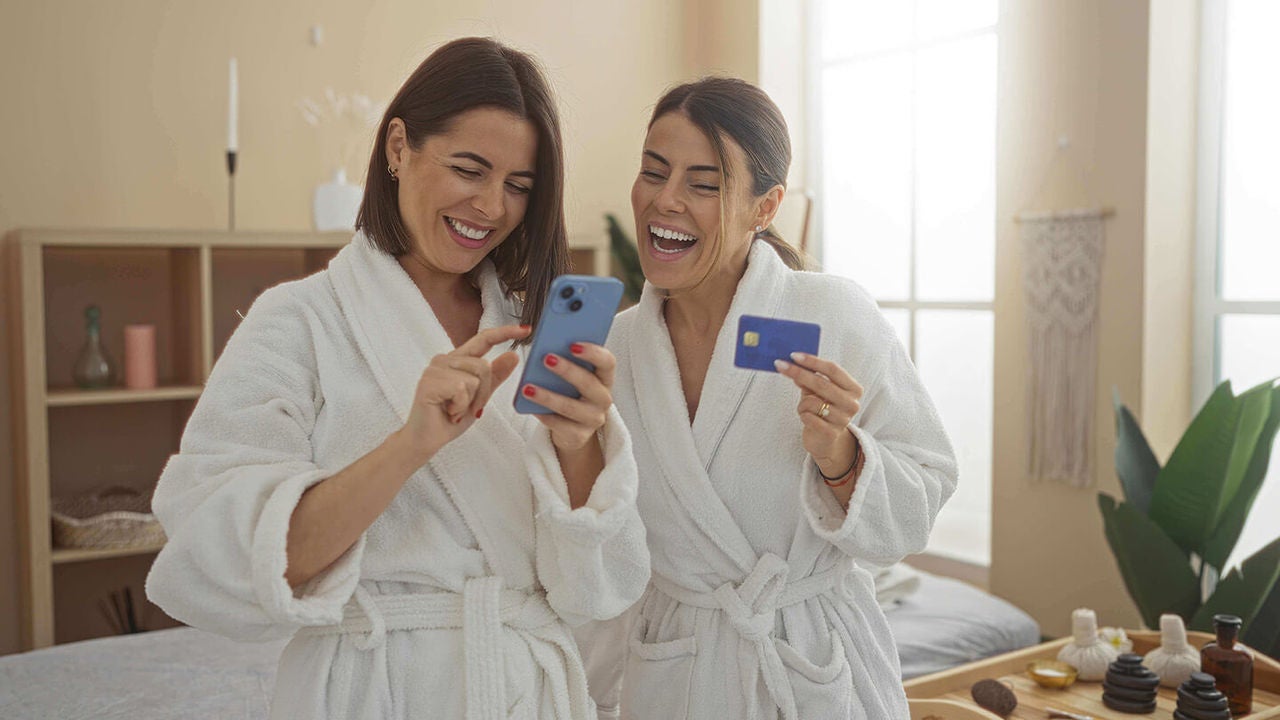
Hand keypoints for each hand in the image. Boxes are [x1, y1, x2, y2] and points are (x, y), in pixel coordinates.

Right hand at [399, 324, 530, 462]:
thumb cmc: (450, 419)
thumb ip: (495, 376)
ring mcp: (435, 369)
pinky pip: (461, 388)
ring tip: (454, 410)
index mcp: (457, 360)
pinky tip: (448, 412)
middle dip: (483, 393)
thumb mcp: (480, 397)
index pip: (483, 339)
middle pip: (484, 366)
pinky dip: (460, 406)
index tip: (526, 330)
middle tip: (467, 408)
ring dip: (471, 401)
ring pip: (475, 378)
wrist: (427, 440)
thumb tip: (513, 355)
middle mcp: (445, 360)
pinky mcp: (430, 381)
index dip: (505, 333)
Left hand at [520, 342, 615, 451]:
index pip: (608, 362)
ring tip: (527, 388)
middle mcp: (603, 398)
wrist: (571, 428)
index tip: (573, 344)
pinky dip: (543, 415)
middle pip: (588, 383)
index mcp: (605, 378)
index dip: (593, 353)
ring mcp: (593, 419)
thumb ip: (567, 362)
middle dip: (567, 370)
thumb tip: (547, 347)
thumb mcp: (573, 377)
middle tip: (547, 358)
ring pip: (570, 407)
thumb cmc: (570, 393)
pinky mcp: (579, 436)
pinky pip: (559, 425)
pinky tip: (529, 406)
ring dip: (548, 396)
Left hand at [774, 352, 863, 476]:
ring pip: (811, 402)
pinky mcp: (831, 434)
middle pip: (821, 383)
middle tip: (780, 365)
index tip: (794, 355)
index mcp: (854, 389)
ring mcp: (843, 420)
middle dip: (798, 373)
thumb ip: (811, 377)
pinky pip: (808, 417)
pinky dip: (803, 415)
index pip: (833, 369)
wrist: (826, 440)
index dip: (813, 361)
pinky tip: (808, 419)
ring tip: (806, 409)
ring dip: (802, 404)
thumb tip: (795, 363)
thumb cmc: (823, 410)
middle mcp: (852, 404)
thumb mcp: (819, 391)